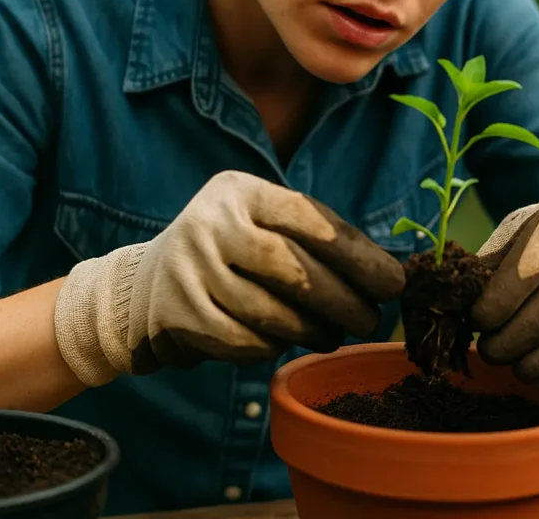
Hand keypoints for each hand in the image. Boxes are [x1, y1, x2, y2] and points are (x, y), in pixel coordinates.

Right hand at [54, 171, 405, 385]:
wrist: (145, 284)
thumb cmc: (233, 252)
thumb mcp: (263, 222)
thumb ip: (315, 238)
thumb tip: (386, 275)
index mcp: (240, 191)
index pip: (309, 218)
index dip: (357, 255)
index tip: (393, 284)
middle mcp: (209, 223)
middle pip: (291, 267)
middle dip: (341, 299)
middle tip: (371, 320)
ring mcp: (188, 269)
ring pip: (268, 310)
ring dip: (312, 329)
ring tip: (335, 334)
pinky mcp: (178, 314)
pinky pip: (243, 340)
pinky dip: (274, 347)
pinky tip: (289, 343)